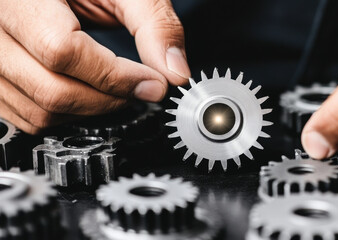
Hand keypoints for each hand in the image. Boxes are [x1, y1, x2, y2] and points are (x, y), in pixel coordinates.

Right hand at [0, 0, 189, 133]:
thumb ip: (153, 23)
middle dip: (109, 100)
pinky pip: (25, 114)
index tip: (152, 84)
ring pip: (38, 110)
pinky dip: (65, 114)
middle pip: (51, 89)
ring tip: (117, 91)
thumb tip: (174, 72)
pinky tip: (88, 94)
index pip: (62, 50)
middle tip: (141, 90)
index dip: (115, 76)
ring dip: (89, 111)